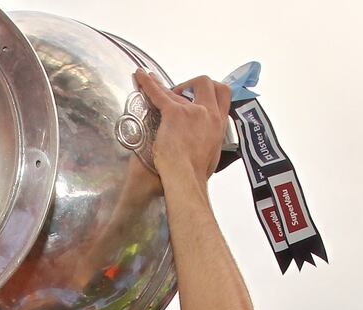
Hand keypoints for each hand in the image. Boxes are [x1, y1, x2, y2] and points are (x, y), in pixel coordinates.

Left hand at [133, 70, 229, 189]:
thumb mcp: (212, 156)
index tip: (200, 94)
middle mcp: (208, 113)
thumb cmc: (196, 176)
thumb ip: (210, 143)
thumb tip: (207, 145)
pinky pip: (158, 94)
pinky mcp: (173, 114)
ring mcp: (191, 111)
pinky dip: (147, 84)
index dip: (212, 90)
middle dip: (192, 84)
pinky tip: (140, 77)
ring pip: (176, 90)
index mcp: (219, 124)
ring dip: (163, 85)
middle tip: (180, 93)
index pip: (223, 95)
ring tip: (151, 80)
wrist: (186, 180)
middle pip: (205, 83)